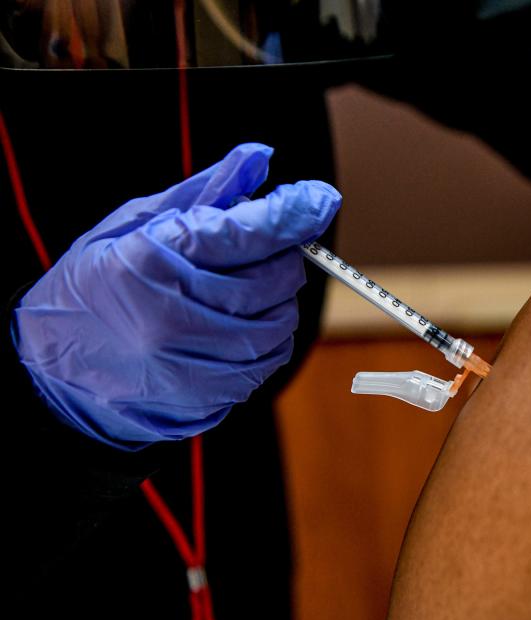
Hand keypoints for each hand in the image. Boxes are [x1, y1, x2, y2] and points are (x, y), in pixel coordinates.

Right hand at [14, 143, 340, 448]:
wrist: (55, 362)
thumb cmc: (97, 282)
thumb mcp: (135, 223)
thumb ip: (204, 192)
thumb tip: (258, 158)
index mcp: (152, 261)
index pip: (245, 233)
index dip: (292, 214)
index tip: (319, 199)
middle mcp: (171, 315)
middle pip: (271, 281)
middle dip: (284, 259)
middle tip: (270, 250)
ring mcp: (187, 362)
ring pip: (276, 325)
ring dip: (280, 301)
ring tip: (252, 288)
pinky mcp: (202, 394)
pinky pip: (266, 363)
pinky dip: (270, 338)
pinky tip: (245, 323)